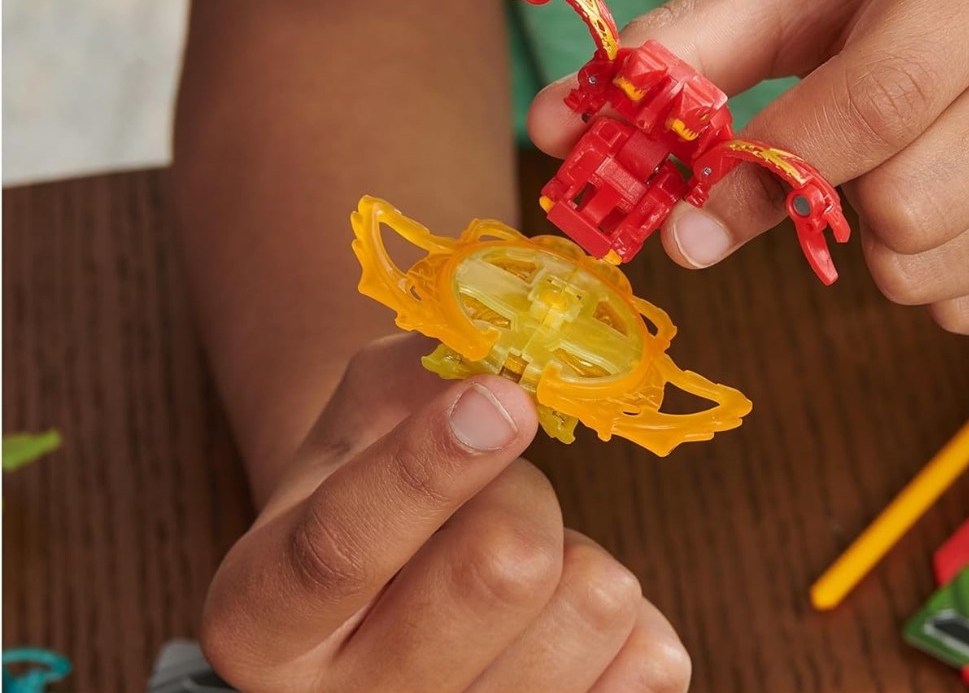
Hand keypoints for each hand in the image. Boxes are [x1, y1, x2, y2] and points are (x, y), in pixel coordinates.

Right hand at [201, 335, 690, 692]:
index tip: (502, 399)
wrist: (403, 585)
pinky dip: (625, 612)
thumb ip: (422, 373)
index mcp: (261, 619)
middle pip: (501, 570)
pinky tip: (561, 613)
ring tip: (521, 560)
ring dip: (576, 551)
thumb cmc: (377, 482)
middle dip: (523, 492)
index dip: (427, 467)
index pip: (340, 548)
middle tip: (500, 489)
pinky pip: (651, 658)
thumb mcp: (363, 413)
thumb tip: (512, 365)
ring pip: (593, 604)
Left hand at [530, 0, 968, 337]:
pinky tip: (964, 203)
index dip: (776, 170)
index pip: (887, 95)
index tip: (689, 223)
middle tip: (845, 153)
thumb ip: (689, 50)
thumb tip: (557, 129)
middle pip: (915, 202)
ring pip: (944, 270)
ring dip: (879, 245)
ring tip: (911, 164)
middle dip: (834, 203)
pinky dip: (939, 278)